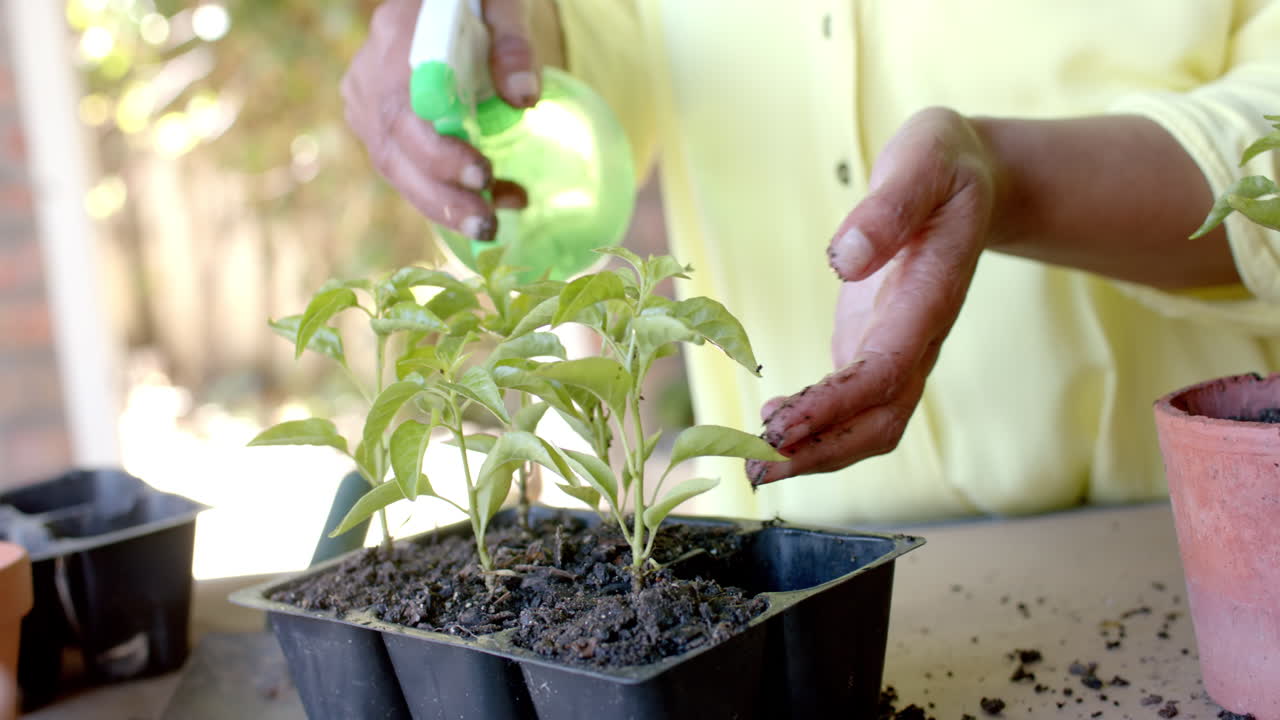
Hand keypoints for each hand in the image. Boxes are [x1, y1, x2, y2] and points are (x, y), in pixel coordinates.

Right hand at [341, 0, 538, 239]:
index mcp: (398, 36)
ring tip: (492, 223)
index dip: (437, 151)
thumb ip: (514, 45)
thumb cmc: (479, 3)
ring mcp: (366, 98)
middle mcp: (370, 71)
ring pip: (394, 166)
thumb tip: (525, 99)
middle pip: (393, 149)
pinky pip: (402, 166)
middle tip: (488, 225)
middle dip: (442, 197)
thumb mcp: (504, 6)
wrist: (444, 6)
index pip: (404, 108)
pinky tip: (487, 200)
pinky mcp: (374, 120)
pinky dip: (442, 192)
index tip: (480, 174)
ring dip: (444, 204)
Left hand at [749, 107, 998, 484]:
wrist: (969, 176)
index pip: (886, 370)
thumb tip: (842, 260)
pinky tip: (773, 422)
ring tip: (757, 462)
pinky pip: (852, 404)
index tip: (785, 424)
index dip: (837, 404)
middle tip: (758, 468)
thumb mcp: (922, 162)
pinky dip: (814, 425)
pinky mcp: (876, 344)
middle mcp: (917, 336)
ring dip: (815, 451)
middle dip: (822, 451)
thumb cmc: (943, 165)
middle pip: (881, 421)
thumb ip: (888, 208)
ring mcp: (899, 346)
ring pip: (869, 424)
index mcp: (929, 297)